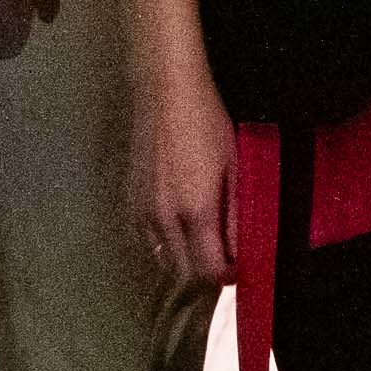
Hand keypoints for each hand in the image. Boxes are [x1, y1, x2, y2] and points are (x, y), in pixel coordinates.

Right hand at [132, 49, 234, 293]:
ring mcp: (142, 212)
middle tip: (222, 261)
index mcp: (195, 211)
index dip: (228, 277)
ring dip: (183, 263)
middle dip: (205, 275)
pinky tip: (176, 233)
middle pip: (184, 273)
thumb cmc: (209, 125)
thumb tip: (241, 253)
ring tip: (201, 248)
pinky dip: (163, 246)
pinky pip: (145, 241)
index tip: (239, 267)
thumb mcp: (236, 168)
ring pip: (162, 260)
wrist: (166, 94)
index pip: (210, 271)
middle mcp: (164, 219)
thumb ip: (237, 215)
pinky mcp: (129, 202)